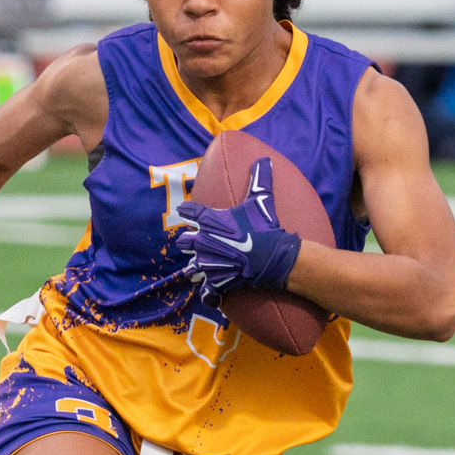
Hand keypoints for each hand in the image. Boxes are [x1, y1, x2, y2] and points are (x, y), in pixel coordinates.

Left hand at [175, 158, 302, 294]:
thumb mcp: (261, 200)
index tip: (184, 211)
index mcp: (210, 221)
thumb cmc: (264, 226)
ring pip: (191, 268)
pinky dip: (209, 295)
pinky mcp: (216, 281)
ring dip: (195, 267)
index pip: (189, 212)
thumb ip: (260, 179)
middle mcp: (203, 242)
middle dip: (188, 241)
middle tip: (192, 241)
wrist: (270, 256)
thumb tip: (265, 159)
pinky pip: (207, 292)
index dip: (186, 211)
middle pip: (184, 241)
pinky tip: (211, 294)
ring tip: (199, 267)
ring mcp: (208, 263)